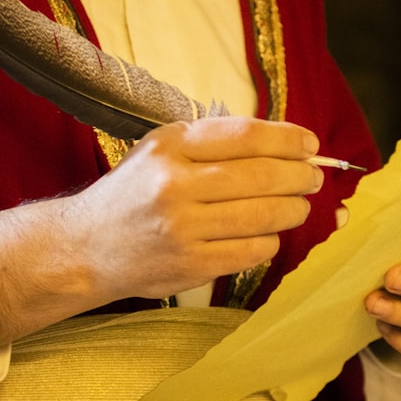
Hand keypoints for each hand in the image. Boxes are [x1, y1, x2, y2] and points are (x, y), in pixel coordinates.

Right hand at [72, 117, 322, 298]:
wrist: (86, 246)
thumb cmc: (135, 191)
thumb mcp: (162, 149)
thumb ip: (214, 142)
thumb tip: (284, 145)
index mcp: (171, 146)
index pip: (246, 136)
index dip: (288, 140)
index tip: (311, 145)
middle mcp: (175, 184)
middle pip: (262, 176)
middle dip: (300, 176)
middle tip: (314, 178)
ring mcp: (183, 228)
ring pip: (263, 215)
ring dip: (293, 210)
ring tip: (299, 206)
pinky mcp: (191, 264)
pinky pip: (252, 250)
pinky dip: (270, 240)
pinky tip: (268, 233)